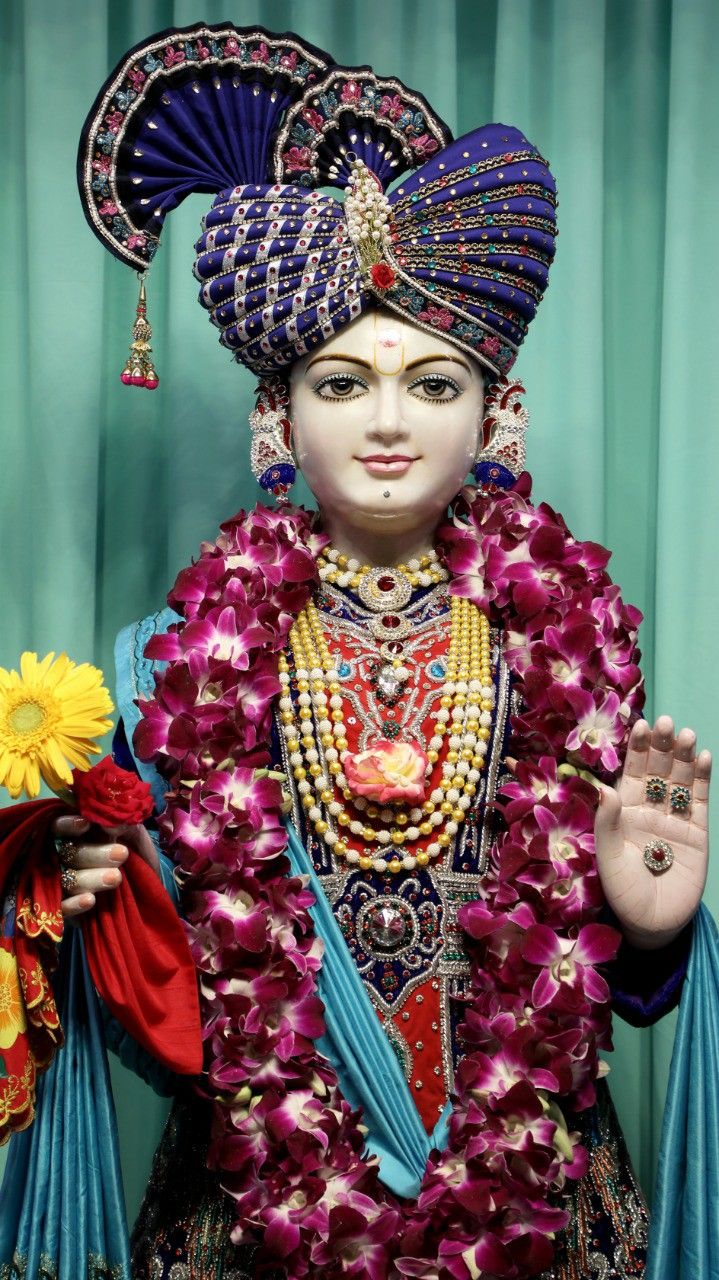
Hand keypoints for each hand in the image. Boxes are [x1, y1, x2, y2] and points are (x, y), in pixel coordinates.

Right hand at [52, 813, 160, 919]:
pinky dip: (73, 904)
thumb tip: (107, 825)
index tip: (85, 824)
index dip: (67, 825)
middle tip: (121, 854)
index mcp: (75, 836)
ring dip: (90, 879)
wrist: (148, 893)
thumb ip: (124, 825)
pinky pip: (61, 908)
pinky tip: (90, 900)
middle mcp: (63, 859)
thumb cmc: (137, 857)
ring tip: (116, 877)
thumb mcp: (136, 836)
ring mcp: (61, 885)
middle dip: (94, 854)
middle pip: (67, 854)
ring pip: (67, 880)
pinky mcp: (64, 909)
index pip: (58, 827)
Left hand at [594, 716, 710, 948]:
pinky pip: (699, 801)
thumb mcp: (608, 859)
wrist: (653, 924)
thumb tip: (606, 787)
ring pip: (680, 780)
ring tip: (686, 735)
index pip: (631, 773)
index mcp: (623, 812)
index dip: (636, 750)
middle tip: (666, 722)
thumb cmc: (623, 893)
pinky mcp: (698, 832)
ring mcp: (675, 819)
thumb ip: (607, 824)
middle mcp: (649, 810)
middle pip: (658, 770)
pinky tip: (704, 757)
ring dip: (684, 756)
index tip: (639, 725)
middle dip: (661, 746)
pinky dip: (702, 778)